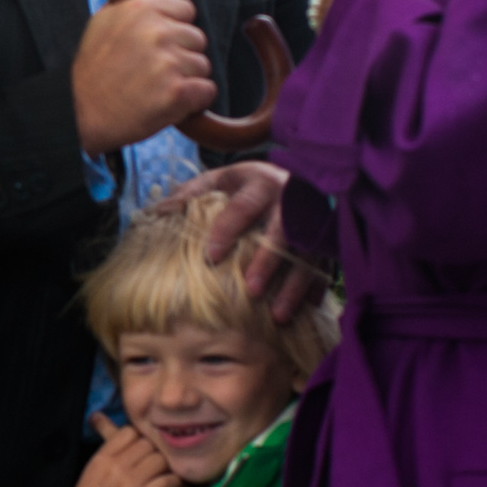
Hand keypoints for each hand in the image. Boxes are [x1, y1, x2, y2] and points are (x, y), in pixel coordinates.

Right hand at [50, 416, 183, 486]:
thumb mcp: (89, 477)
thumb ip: (104, 460)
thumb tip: (117, 448)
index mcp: (101, 458)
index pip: (129, 431)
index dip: (140, 438)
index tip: (144, 449)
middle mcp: (116, 465)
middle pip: (148, 444)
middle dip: (156, 451)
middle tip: (160, 462)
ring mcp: (130, 482)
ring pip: (160, 460)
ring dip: (167, 466)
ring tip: (169, 473)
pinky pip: (167, 481)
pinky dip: (175, 482)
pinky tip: (175, 486)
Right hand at [73, 0, 214, 155]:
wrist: (80, 115)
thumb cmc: (94, 70)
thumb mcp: (104, 21)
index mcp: (140, 10)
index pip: (186, 9)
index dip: (175, 28)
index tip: (159, 45)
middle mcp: (155, 32)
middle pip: (197, 38)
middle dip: (181, 55)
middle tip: (154, 71)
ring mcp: (167, 63)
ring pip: (202, 65)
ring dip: (186, 80)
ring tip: (156, 88)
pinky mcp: (177, 93)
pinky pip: (207, 90)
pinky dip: (194, 101)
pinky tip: (168, 103)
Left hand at [152, 161, 328, 323]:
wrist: (303, 171)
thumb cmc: (251, 184)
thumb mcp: (222, 179)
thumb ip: (193, 193)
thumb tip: (159, 211)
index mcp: (261, 183)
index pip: (244, 206)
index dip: (228, 230)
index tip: (210, 256)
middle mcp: (291, 201)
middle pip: (283, 232)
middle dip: (268, 262)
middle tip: (251, 290)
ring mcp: (314, 222)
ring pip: (308, 255)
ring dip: (294, 286)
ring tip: (277, 316)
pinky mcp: (328, 240)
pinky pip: (325, 267)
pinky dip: (316, 289)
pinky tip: (306, 310)